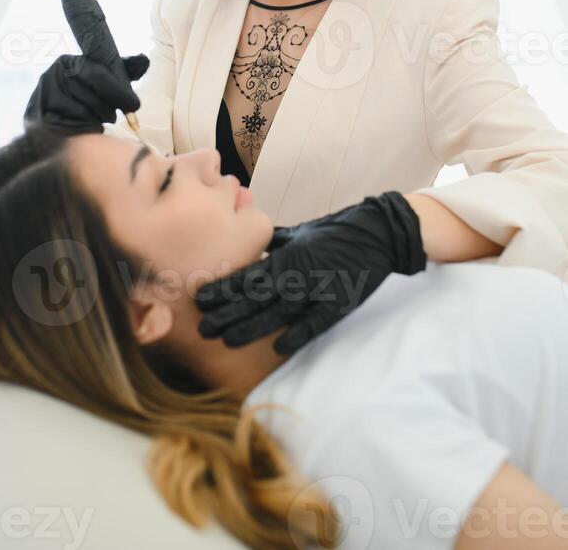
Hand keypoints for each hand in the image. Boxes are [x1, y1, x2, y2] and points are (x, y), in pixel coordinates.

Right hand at [23, 52, 148, 134]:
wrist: (50, 117)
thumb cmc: (82, 96)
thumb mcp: (102, 78)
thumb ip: (123, 70)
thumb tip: (144, 60)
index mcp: (68, 62)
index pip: (99, 75)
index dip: (120, 91)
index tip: (134, 105)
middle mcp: (52, 76)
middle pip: (94, 97)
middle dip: (109, 109)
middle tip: (114, 115)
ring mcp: (44, 98)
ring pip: (86, 115)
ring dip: (97, 121)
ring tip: (94, 118)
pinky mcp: (40, 120)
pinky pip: (74, 128)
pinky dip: (85, 131)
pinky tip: (83, 127)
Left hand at [195, 191, 426, 355]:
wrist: (378, 232)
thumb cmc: (336, 231)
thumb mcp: (301, 233)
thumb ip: (274, 244)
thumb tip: (250, 246)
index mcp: (287, 256)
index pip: (247, 275)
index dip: (223, 289)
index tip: (199, 300)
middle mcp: (298, 273)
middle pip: (256, 297)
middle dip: (227, 314)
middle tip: (203, 328)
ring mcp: (318, 289)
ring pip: (278, 312)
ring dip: (251, 327)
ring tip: (227, 340)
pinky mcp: (340, 303)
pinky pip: (316, 322)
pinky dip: (298, 334)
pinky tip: (279, 347)